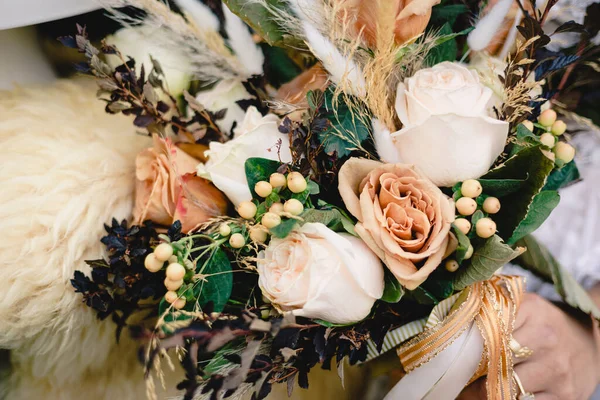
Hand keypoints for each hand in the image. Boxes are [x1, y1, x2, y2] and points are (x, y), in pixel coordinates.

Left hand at [458, 293, 599, 399]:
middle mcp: (546, 339)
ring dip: (482, 393)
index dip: (463, 346)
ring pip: (507, 388)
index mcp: (532, 310)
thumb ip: (493, 306)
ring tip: (464, 392)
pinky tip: (493, 396)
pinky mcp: (565, 396)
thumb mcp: (525, 305)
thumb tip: (450, 310)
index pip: (487, 329)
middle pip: (493, 361)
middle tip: (450, 377)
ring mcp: (557, 370)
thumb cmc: (546, 323)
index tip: (445, 354)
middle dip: (468, 373)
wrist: (590, 341)